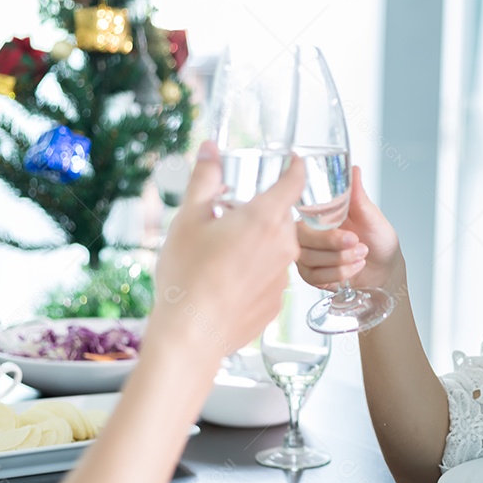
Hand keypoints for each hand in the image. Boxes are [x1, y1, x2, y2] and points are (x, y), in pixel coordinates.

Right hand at [150, 141, 305, 363]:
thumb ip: (204, 179)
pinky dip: (253, 274)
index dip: (295, 167)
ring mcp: (283, 277)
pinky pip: (269, 277)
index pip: (293, 182)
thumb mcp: (188, 219)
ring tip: (220, 257)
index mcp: (265, 218)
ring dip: (256, 246)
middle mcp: (283, 246)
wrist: (190, 334)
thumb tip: (210, 149)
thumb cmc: (187, 275)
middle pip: (281, 218)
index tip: (295, 160)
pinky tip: (226, 283)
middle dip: (259, 214)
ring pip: (275, 249)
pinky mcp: (277, 302)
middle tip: (228, 220)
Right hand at [297, 166, 402, 290]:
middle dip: (332, 243)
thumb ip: (357, 196)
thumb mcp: (371, 216)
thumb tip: (354, 170)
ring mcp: (308, 254)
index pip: (303, 213)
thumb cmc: (379, 240)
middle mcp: (310, 233)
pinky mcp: (311, 275)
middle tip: (356, 241)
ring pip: (308, 259)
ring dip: (340, 259)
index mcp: (319, 215)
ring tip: (361, 254)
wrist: (386, 270)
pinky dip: (339, 273)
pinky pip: (314, 277)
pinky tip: (354, 267)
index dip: (317, 220)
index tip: (340, 223)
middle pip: (302, 238)